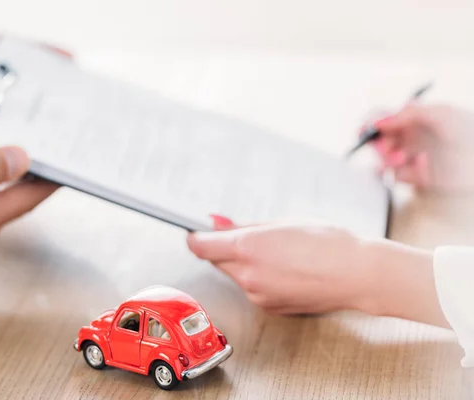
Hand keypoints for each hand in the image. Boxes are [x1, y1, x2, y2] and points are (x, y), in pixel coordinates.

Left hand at [188, 223, 367, 313]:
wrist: (357, 275)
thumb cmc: (327, 243)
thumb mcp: (281, 222)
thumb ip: (243, 225)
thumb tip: (216, 222)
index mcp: (248, 248)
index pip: (201, 246)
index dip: (195, 236)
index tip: (196, 230)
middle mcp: (248, 276)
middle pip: (216, 260)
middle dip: (223, 247)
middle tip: (246, 235)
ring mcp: (257, 295)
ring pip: (234, 275)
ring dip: (242, 263)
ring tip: (274, 252)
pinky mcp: (268, 307)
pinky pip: (251, 288)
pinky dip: (257, 277)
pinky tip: (282, 268)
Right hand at [368, 104, 473, 190]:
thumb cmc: (469, 134)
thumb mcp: (442, 114)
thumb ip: (410, 113)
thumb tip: (382, 120)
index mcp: (413, 119)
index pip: (382, 118)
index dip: (370, 123)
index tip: (367, 129)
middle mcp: (409, 138)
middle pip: (378, 141)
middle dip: (379, 145)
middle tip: (387, 148)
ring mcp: (411, 157)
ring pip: (384, 160)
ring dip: (390, 160)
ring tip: (403, 158)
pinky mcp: (416, 176)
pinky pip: (398, 176)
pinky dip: (406, 173)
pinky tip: (423, 167)